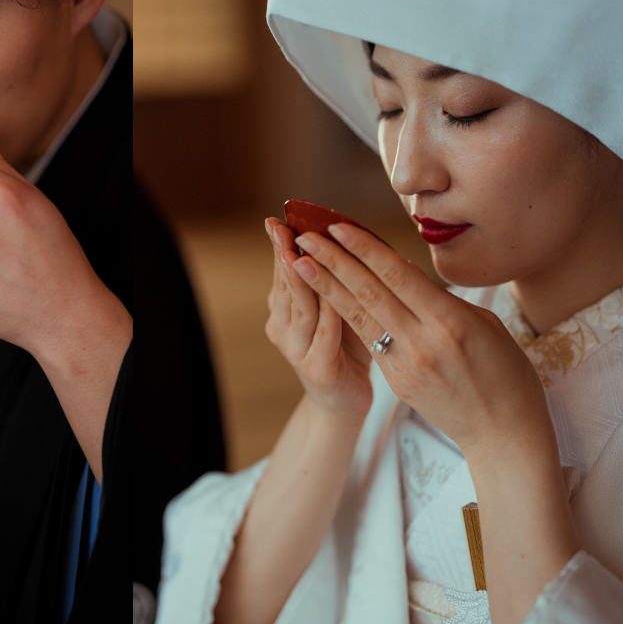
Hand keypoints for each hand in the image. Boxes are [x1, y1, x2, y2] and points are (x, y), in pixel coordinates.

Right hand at [265, 218, 372, 425]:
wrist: (345, 404)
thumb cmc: (345, 349)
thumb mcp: (337, 308)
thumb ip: (333, 279)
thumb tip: (343, 233)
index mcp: (285, 312)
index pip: (282, 273)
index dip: (279, 246)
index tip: (277, 220)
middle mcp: (284, 330)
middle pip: (285, 286)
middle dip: (284, 254)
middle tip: (282, 228)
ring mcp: (298, 351)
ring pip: (301, 308)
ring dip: (301, 279)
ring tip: (299, 253)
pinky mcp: (319, 369)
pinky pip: (325, 335)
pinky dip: (328, 313)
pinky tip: (334, 294)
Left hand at [289, 223, 551, 455]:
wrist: (503, 434)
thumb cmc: (505, 373)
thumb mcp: (485, 325)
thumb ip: (442, 298)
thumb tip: (404, 269)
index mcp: (451, 322)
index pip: (398, 276)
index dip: (366, 249)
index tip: (339, 227)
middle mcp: (424, 342)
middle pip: (370, 293)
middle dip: (334, 261)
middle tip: (306, 236)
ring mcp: (406, 366)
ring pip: (360, 317)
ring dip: (327, 288)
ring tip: (300, 264)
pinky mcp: (397, 383)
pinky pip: (370, 342)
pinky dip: (347, 316)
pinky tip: (329, 298)